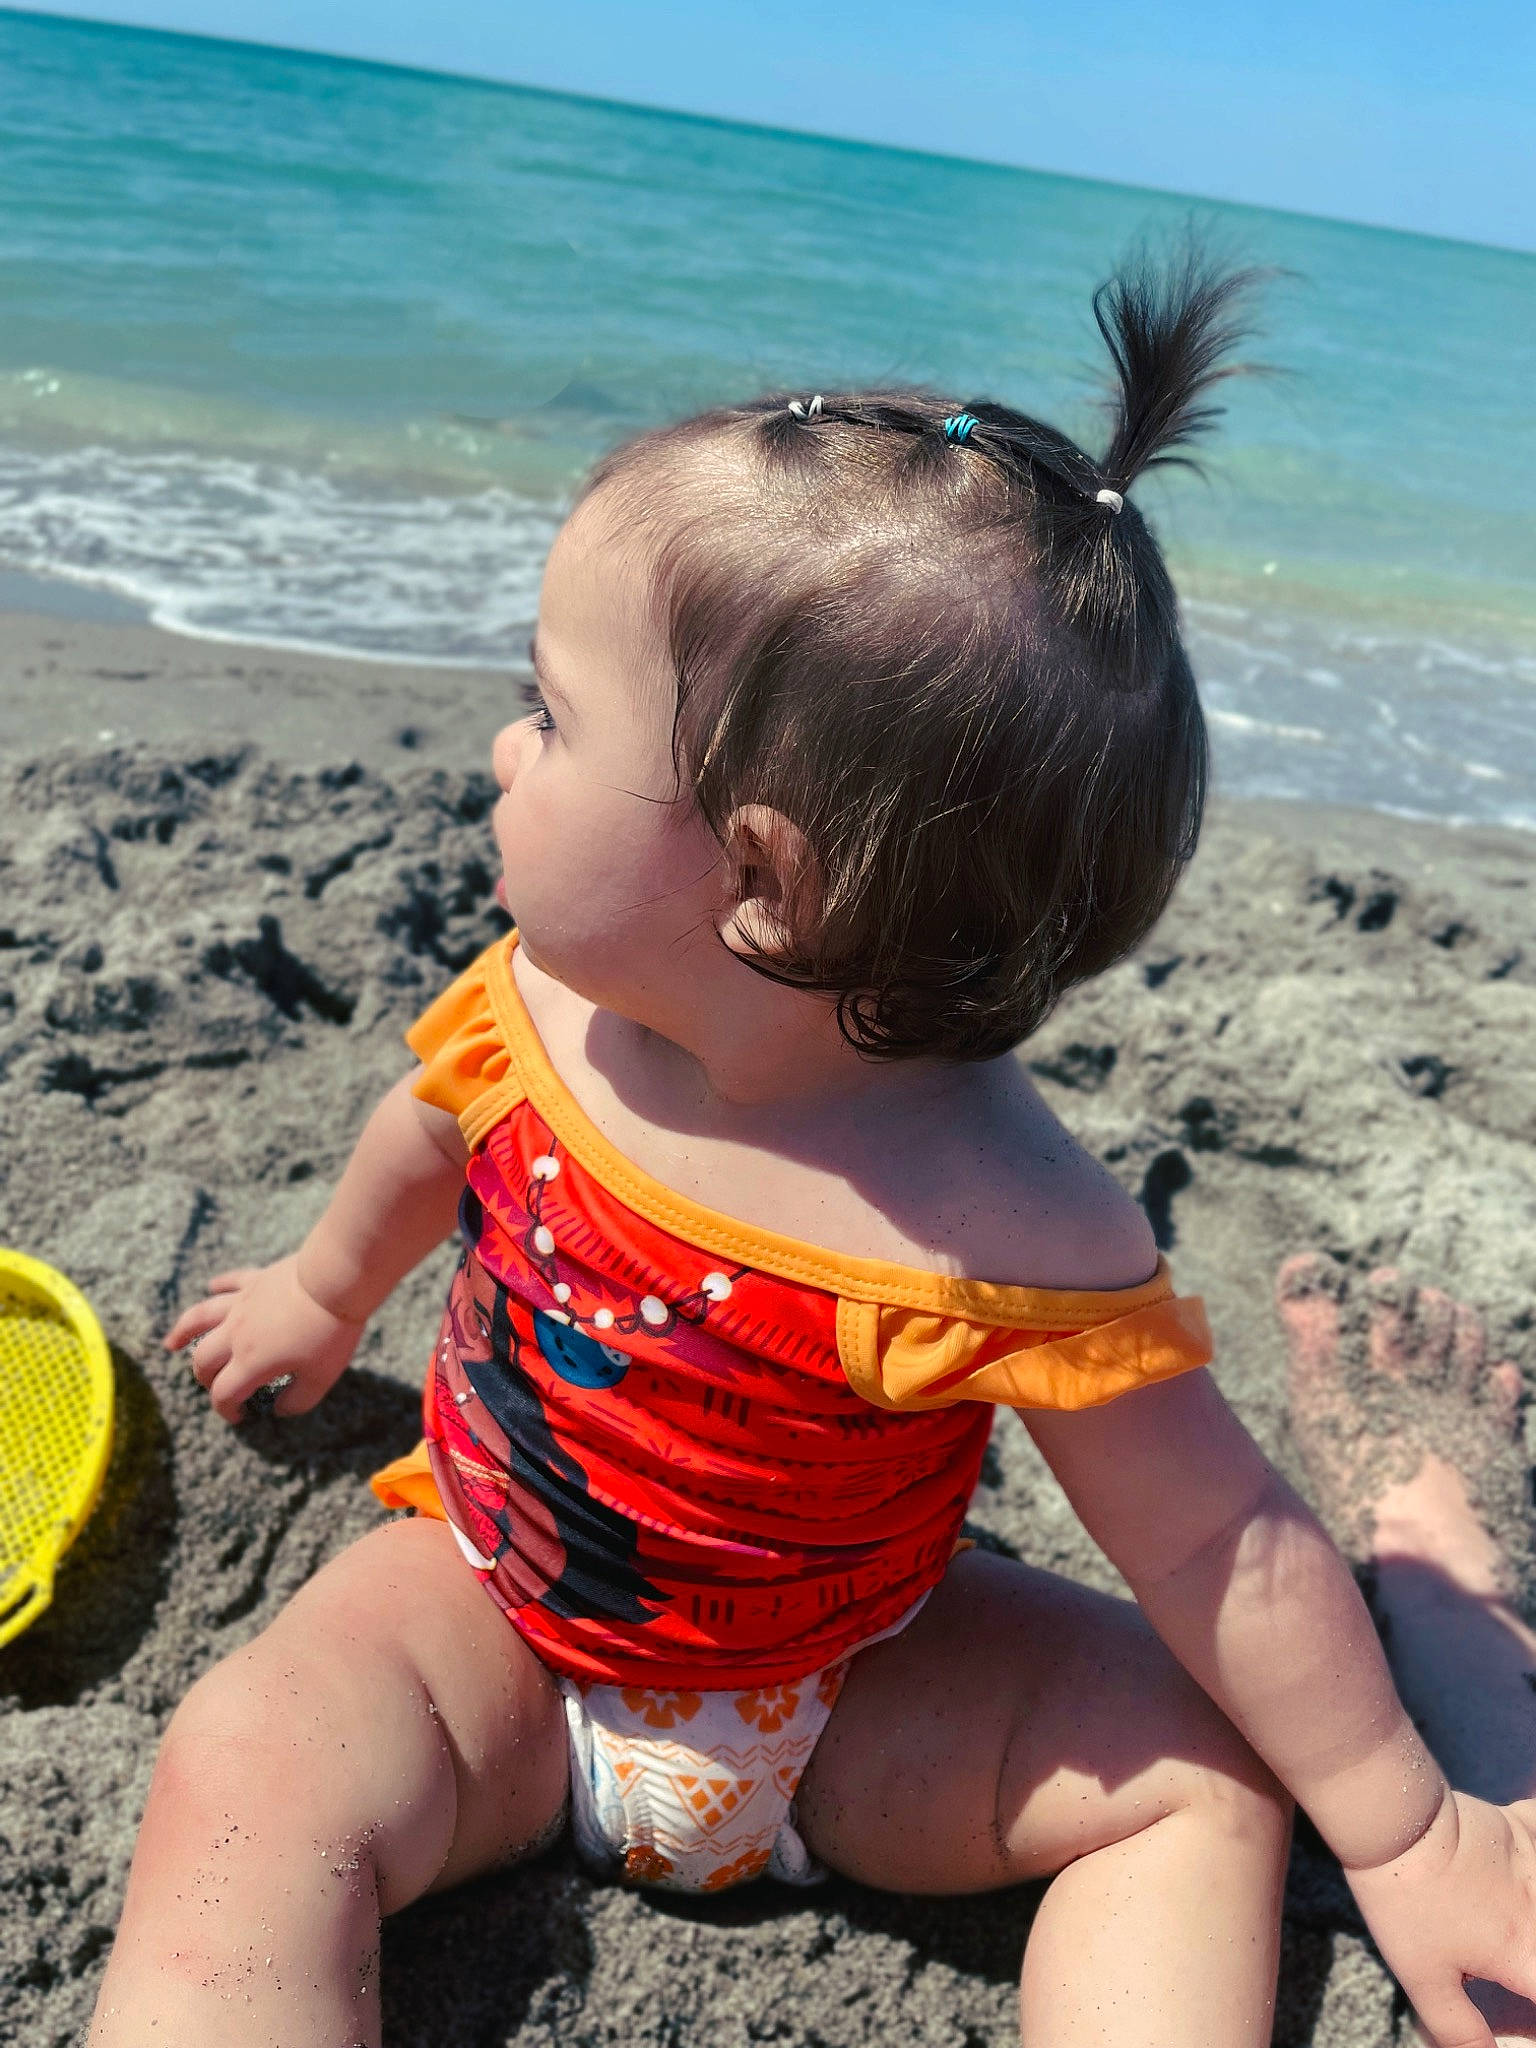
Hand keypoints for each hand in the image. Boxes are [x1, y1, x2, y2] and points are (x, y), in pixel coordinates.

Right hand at [164, 1256, 364, 1422]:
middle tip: (216, 1386)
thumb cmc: (329, 1331)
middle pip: (204, 1360)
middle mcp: (236, 1334)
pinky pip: (230, 1282)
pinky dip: (219, 1285)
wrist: (334, 1281)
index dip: (226, 1411)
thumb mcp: (320, 1378)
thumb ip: (298, 1401)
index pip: (224, 1394)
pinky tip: (212, 1286)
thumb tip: (279, 1409)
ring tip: (171, 1343)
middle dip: (205, 1379)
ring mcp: (243, 1304)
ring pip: (201, 1318)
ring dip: (183, 1331)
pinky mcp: (256, 1280)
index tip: (239, 1417)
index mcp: (250, 1362)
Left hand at [1346, 1785, 1535, 2046]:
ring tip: (1519, 1924)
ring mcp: (1535, 1863)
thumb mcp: (1423, 1978)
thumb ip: (1459, 2027)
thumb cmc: (1405, 1900)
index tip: (1529, 2001)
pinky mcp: (1520, 1827)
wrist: (1392, 1819)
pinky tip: (1531, 1864)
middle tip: (1522, 1964)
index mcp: (1525, 1951)